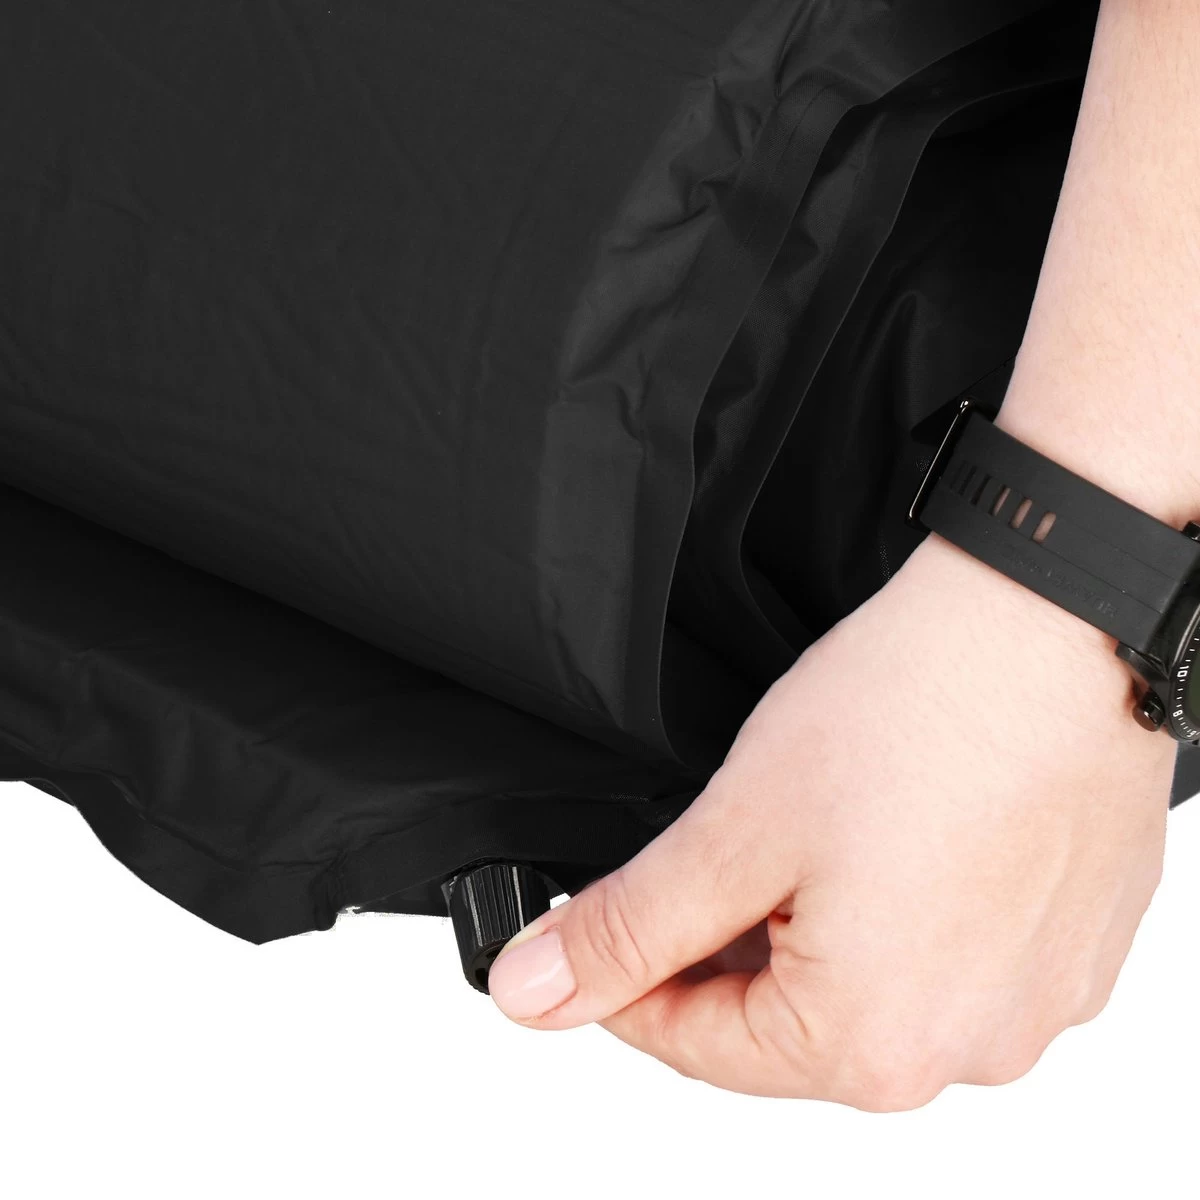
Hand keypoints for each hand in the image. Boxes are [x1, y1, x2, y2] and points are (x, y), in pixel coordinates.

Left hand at [486, 533, 1174, 1107]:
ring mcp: (1035, 1001)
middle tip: (717, 846)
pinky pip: (949, 957)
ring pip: (868, 990)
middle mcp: (971, 1050)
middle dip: (726, 947)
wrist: (1055, 618)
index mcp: (873, 1045)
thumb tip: (534, 991)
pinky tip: (890, 832)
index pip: (697, 1048)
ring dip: (814, 927)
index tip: (595, 932)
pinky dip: (897, 909)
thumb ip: (628, 930)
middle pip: (787, 1026)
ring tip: (814, 826)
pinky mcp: (1070, 947)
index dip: (625, 984)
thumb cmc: (918, 709)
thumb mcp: (735, 829)